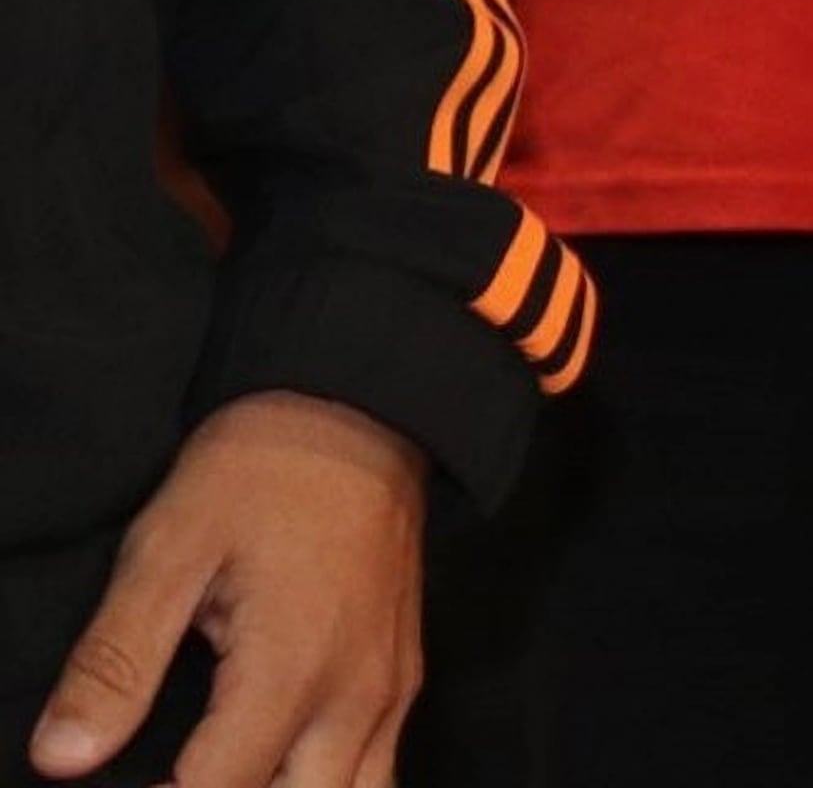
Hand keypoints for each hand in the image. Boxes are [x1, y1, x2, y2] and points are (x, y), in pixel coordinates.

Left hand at [28, 392, 421, 787]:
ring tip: (220, 773)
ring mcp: (391, 689)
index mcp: (291, 670)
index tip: (113, 782)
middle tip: (163, 777)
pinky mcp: (404, 674)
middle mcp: (356, 696)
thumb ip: (116, 660)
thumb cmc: (259, 473)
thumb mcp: (167, 548)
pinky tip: (274, 767)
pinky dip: (327, 786)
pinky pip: (379, 768)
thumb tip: (62, 757)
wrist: (360, 408)